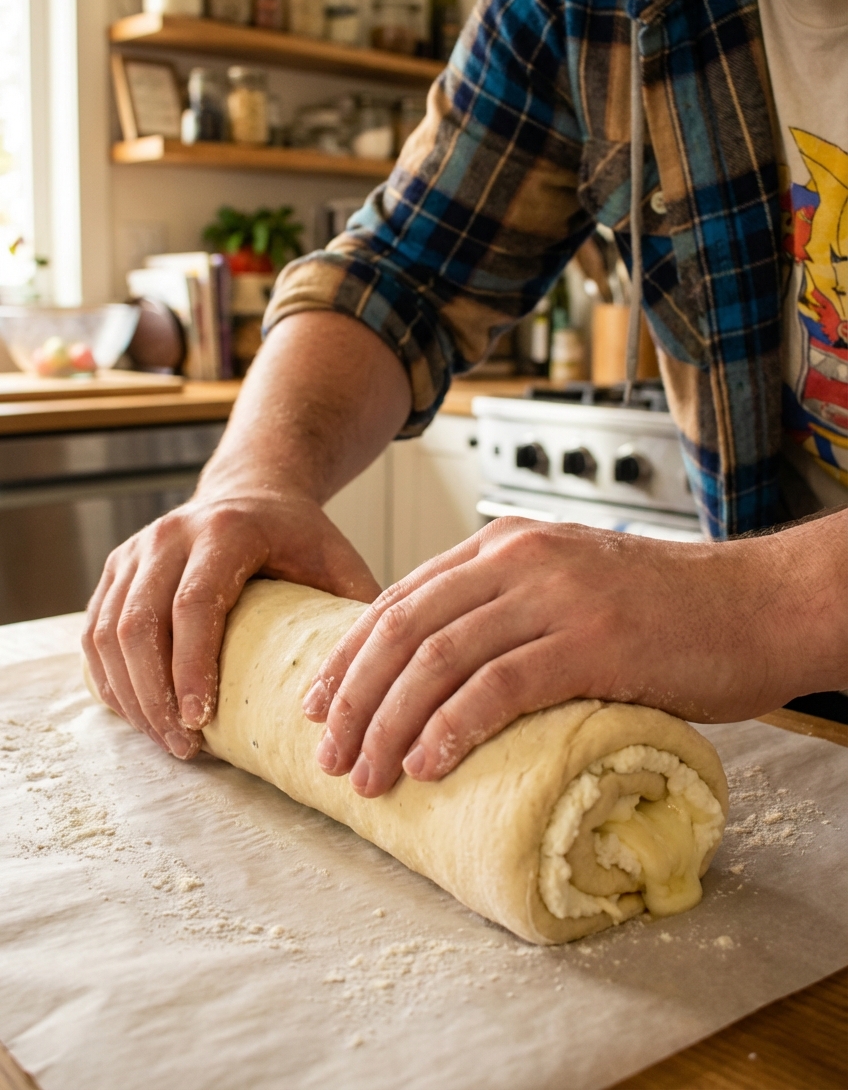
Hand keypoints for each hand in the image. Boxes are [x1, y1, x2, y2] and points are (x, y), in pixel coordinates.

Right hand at [82, 490, 379, 759]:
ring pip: (108, 632)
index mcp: (226, 531)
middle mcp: (171, 534)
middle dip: (156, 695)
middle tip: (183, 747)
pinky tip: (137, 714)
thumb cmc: (300, 536)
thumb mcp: (337, 560)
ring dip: (130, 695)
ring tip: (164, 740)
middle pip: (140, 624)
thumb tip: (373, 683)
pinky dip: (110, 678)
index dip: (192, 668)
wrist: (254, 492)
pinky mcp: (116, 568)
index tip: (202, 722)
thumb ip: (353, 611)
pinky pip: (95, 631)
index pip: (194, 604)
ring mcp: (136, 549)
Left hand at [302, 514, 845, 797]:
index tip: (319, 703)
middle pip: (405, 629)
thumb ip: (509, 609)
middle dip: (354, 697)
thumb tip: (441, 674)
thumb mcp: (570, 585)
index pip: (401, 598)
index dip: (349, 655)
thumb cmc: (667, 609)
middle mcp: (519, 560)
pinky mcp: (592, 640)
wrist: (756, 604)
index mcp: (506, 546)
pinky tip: (428, 763)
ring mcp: (555, 596)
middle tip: (329, 754)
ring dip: (390, 724)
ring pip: (439, 659)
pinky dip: (453, 727)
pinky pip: (500, 685)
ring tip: (367, 775)